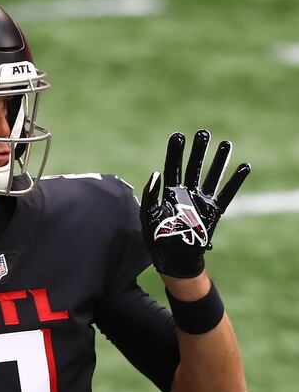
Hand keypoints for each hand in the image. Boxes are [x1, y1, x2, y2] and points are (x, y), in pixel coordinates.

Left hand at [140, 130, 250, 277]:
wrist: (174, 259)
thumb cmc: (157, 238)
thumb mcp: (147, 216)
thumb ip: (150, 194)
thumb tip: (156, 173)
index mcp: (168, 192)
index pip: (172, 167)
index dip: (175, 151)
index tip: (178, 135)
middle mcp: (186, 193)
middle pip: (193, 167)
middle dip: (198, 150)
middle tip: (203, 132)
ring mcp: (201, 201)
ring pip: (211, 176)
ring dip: (218, 161)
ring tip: (225, 143)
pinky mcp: (213, 212)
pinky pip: (227, 194)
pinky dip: (235, 181)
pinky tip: (243, 167)